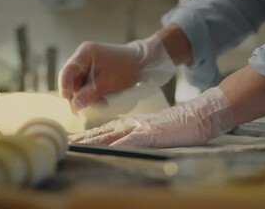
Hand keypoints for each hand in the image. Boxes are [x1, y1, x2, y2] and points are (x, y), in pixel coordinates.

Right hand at [59, 35, 175, 111]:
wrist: (145, 63)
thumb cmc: (126, 68)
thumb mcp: (106, 83)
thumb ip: (89, 94)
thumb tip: (74, 106)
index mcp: (84, 53)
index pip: (67, 72)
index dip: (65, 88)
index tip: (69, 103)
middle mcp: (84, 56)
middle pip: (73, 79)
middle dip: (79, 94)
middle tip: (86, 107)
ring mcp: (91, 63)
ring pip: (82, 84)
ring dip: (88, 96)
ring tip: (101, 103)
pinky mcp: (97, 71)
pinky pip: (90, 84)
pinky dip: (94, 93)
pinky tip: (103, 99)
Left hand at [69, 87, 234, 147]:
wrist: (198, 115)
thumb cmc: (181, 125)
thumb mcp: (158, 130)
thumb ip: (143, 134)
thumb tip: (130, 142)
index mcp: (135, 123)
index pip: (107, 130)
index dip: (90, 135)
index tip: (75, 140)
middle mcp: (134, 124)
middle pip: (103, 132)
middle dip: (84, 138)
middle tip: (66, 143)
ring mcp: (141, 128)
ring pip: (111, 135)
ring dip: (92, 141)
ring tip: (75, 146)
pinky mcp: (151, 134)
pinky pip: (130, 141)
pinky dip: (115, 145)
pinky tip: (104, 149)